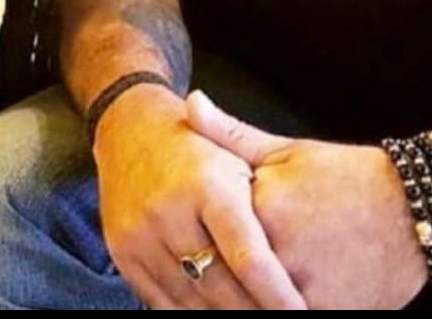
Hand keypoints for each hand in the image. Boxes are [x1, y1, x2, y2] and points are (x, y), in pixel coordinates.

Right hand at [92, 83, 307, 309]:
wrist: (131, 130)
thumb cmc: (199, 146)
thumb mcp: (235, 153)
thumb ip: (267, 196)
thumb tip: (308, 248)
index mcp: (208, 183)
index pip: (248, 256)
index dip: (278, 294)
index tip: (300, 311)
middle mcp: (170, 211)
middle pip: (220, 287)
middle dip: (256, 310)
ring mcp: (141, 236)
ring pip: (191, 302)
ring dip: (226, 317)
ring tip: (257, 316)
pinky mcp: (124, 255)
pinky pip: (162, 303)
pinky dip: (193, 315)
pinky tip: (218, 315)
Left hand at [186, 89, 428, 309]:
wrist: (417, 211)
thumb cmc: (349, 176)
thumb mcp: (289, 150)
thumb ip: (232, 135)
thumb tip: (191, 102)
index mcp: (263, 203)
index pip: (208, 228)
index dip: (198, 235)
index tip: (188, 238)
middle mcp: (279, 248)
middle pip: (225, 272)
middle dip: (211, 277)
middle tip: (202, 275)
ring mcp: (302, 287)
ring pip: (249, 303)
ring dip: (239, 299)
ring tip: (237, 286)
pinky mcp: (323, 313)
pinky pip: (280, 316)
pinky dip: (270, 309)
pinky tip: (268, 299)